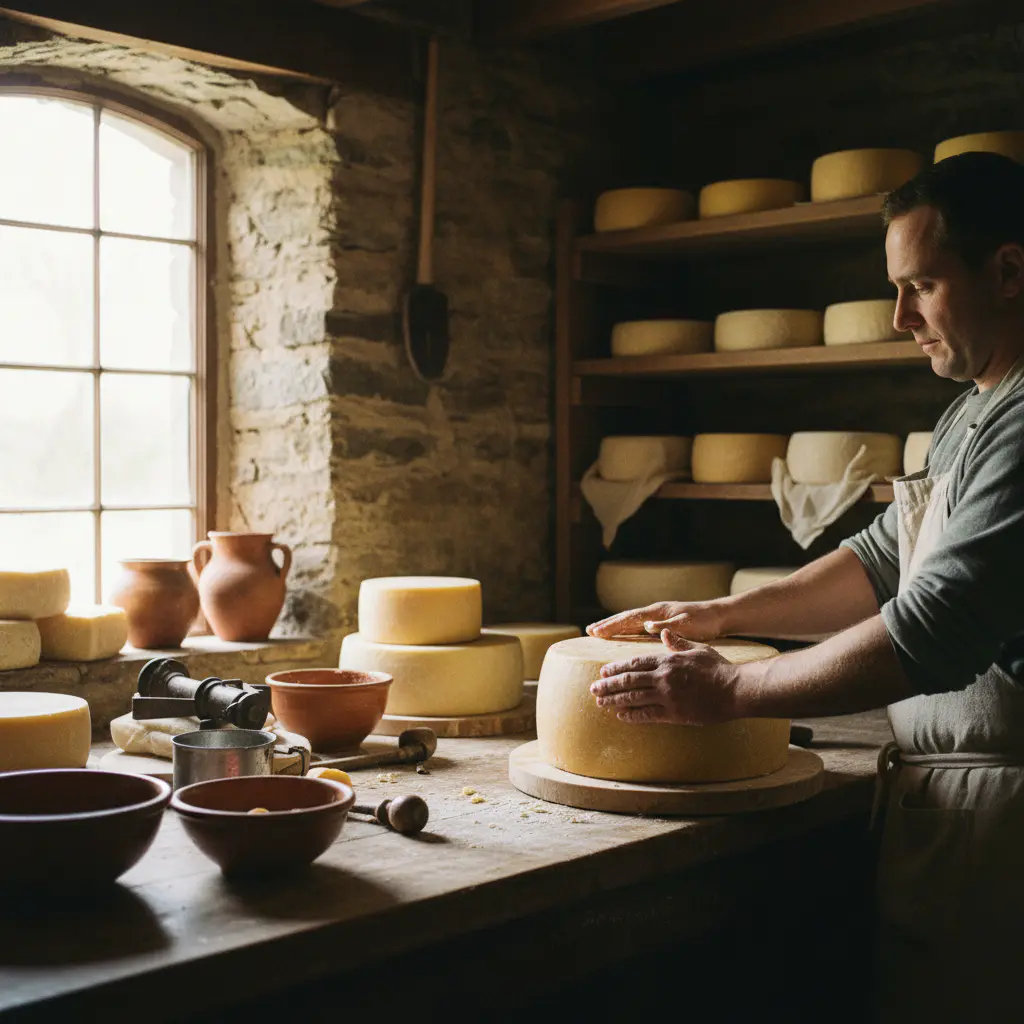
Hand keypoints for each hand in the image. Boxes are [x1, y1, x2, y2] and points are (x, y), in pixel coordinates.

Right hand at [586, 600, 727, 640]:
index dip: (612, 625)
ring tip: (597, 631)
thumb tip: (647, 626)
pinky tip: (620, 634)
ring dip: (614, 625)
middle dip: (607, 624)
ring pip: (630, 621)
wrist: (719, 616)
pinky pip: (638, 625)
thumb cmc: (704, 621)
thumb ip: (667, 626)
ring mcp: (657, 616)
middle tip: (588, 631)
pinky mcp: (661, 622)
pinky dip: (625, 629)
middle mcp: (654, 612)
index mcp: (658, 612)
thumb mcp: (687, 625)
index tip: (596, 631)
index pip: (630, 618)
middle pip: (626, 617)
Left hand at [589, 630, 739, 723]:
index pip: (635, 663)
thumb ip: (677, 642)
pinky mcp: (674, 714)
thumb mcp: (697, 649)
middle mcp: (663, 677)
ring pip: (633, 698)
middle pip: (629, 680)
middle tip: (593, 689)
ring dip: (614, 700)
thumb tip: (663, 633)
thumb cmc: (718, 668)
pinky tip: (621, 716)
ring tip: (600, 703)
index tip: (603, 671)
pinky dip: (631, 715)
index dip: (616, 668)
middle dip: (608, 685)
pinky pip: (647, 715)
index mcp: (667, 660)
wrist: (736, 689)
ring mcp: (668, 696)